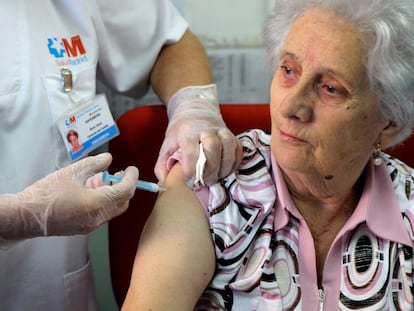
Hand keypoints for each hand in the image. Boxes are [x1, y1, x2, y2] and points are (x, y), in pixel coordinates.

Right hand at [0, 153, 137, 242]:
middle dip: (123, 187)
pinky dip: (103, 202)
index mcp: (97, 203)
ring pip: (113, 209)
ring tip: (99, 179)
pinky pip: (102, 214)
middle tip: (118, 174)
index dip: (132, 178)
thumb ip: (95, 164)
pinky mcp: (84, 228)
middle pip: (122, 202)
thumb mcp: (72, 171)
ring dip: (112, 194)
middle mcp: (97, 217)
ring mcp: (91, 225)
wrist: (26, 215)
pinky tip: (91, 190)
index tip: (132, 169)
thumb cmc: (46, 194)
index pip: (125, 191)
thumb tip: (108, 159)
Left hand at [154, 84, 241, 186]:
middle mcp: (205, 129)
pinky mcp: (231, 133)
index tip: (190, 182)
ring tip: (218, 178)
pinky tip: (227, 171)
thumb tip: (164, 183)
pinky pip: (238, 147)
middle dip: (211, 169)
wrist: (194, 111)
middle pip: (213, 147)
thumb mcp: (167, 145)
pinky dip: (235, 161)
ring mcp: (220, 130)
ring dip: (225, 166)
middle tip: (206, 182)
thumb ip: (162, 165)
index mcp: (187, 132)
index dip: (191, 170)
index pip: (191, 151)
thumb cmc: (180, 132)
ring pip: (228, 146)